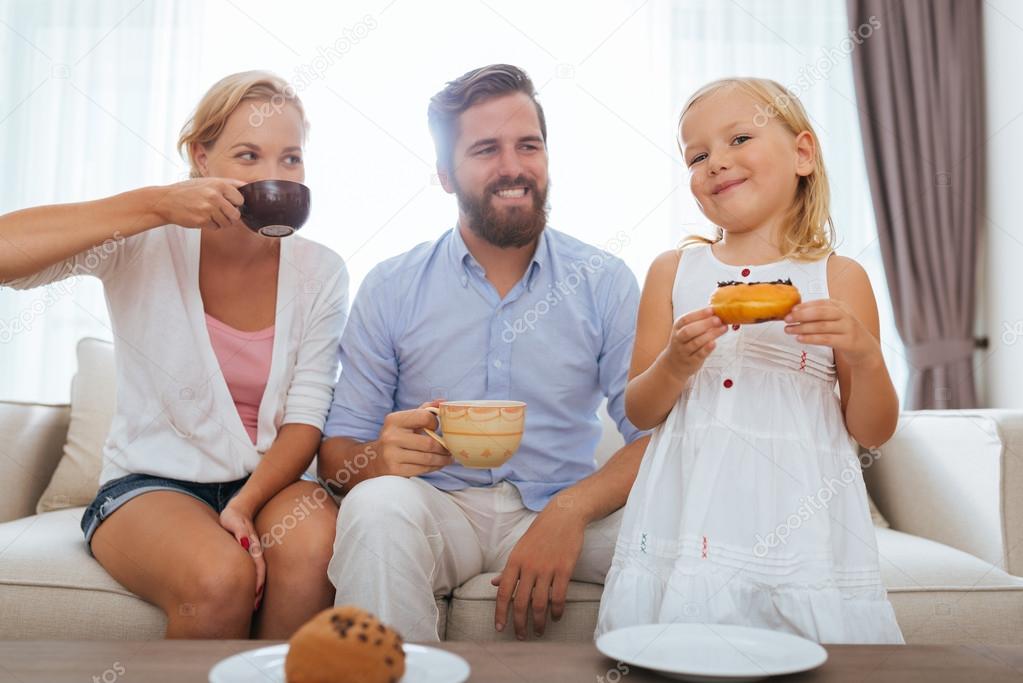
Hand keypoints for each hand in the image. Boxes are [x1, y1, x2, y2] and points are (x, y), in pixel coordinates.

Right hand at [154, 178, 244, 229]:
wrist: (166, 201)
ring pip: (227, 223)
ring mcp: (209, 209)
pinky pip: (216, 227)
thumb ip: (227, 183)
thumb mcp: (207, 181)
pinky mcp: (202, 220)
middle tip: (220, 212)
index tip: (228, 203)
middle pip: (236, 214)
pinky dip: (211, 225)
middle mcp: (215, 196)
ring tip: (209, 215)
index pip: (241, 199)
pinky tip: (202, 218)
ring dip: (220, 222)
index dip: (235, 203)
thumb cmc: (187, 191)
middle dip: (230, 216)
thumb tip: (246, 185)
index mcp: (219, 184)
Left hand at [219, 503, 264, 611]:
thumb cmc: (232, 516)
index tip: (255, 596)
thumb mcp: (232, 519)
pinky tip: (250, 593)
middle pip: (259, 574)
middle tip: (254, 607)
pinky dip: (254, 582)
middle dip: (258, 590)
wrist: (239, 509)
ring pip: (258, 574)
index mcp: (252, 545)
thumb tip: (243, 542)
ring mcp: (253, 553)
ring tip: (253, 606)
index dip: (257, 582)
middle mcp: (255, 551)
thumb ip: (239, 530)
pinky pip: (253, 571)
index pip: (257, 566)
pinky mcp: (249, 555)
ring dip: (256, 589)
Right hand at [366, 401, 452, 478]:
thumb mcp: (406, 420)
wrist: (373, 458)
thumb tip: (443, 402)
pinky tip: (438, 464)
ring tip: (448, 457)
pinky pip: (422, 469)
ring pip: (428, 458)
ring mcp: (392, 454)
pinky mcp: (395, 470)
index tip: (438, 428)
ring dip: (442, 459)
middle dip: (444, 447)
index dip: (435, 423)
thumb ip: (424, 410)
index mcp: (394, 420)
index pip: (424, 417)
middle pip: (429, 443)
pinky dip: (434, 467)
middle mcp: (391, 436)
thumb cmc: (397, 436)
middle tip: (450, 448)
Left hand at [491, 504, 586, 638]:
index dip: (500, 612)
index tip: (499, 628)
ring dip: (539, 622)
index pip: (503, 592)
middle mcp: (529, 567)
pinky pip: (559, 597)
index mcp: (514, 561)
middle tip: (521, 636)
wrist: (563, 516)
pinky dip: (557, 611)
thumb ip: (508, 569)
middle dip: (520, 623)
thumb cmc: (540, 533)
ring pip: (540, 603)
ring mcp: (547, 569)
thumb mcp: (519, 548)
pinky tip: (556, 617)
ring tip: (539, 631)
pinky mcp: (564, 569)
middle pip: (521, 603)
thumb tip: (494, 584)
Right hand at [662, 307, 726, 379]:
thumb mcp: (686, 330)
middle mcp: (678, 339)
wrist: (674, 364)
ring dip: (710, 335)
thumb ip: (699, 321)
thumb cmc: (685, 342)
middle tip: (718, 319)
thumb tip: (718, 311)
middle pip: (689, 330)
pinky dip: (706, 349)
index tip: (712, 310)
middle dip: (705, 324)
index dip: (699, 314)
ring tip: (724, 328)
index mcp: (678, 327)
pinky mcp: (691, 361)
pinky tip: (714, 343)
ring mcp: (684, 351)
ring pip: (695, 343)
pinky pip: (699, 355)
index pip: (686, 319)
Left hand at [784, 299, 882, 367]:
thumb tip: (796, 313)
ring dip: (802, 328)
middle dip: (801, 315)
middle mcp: (845, 315)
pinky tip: (800, 339)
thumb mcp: (836, 320)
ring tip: (789, 330)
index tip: (791, 309)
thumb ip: (821, 315)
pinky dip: (811, 339)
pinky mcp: (848, 342)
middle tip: (787, 319)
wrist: (866, 350)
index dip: (804, 306)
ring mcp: (848, 328)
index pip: (821, 303)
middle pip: (821, 312)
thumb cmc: (846, 334)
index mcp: (841, 307)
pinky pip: (826, 339)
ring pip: (822, 326)